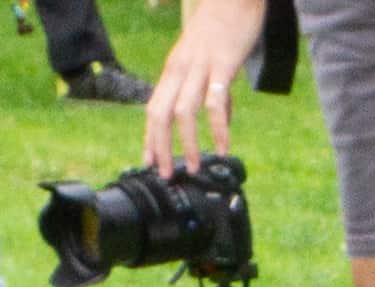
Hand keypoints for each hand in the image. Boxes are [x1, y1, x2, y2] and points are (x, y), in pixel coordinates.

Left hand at [145, 0, 264, 163]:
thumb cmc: (224, 25)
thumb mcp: (209, 60)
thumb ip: (212, 90)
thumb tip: (221, 119)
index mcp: (174, 68)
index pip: (154, 108)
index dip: (150, 137)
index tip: (150, 162)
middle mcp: (180, 68)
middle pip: (160, 113)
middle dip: (160, 147)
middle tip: (166, 173)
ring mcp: (199, 67)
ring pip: (182, 111)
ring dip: (186, 143)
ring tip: (195, 166)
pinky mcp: (221, 65)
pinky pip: (215, 102)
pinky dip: (218, 129)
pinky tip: (222, 147)